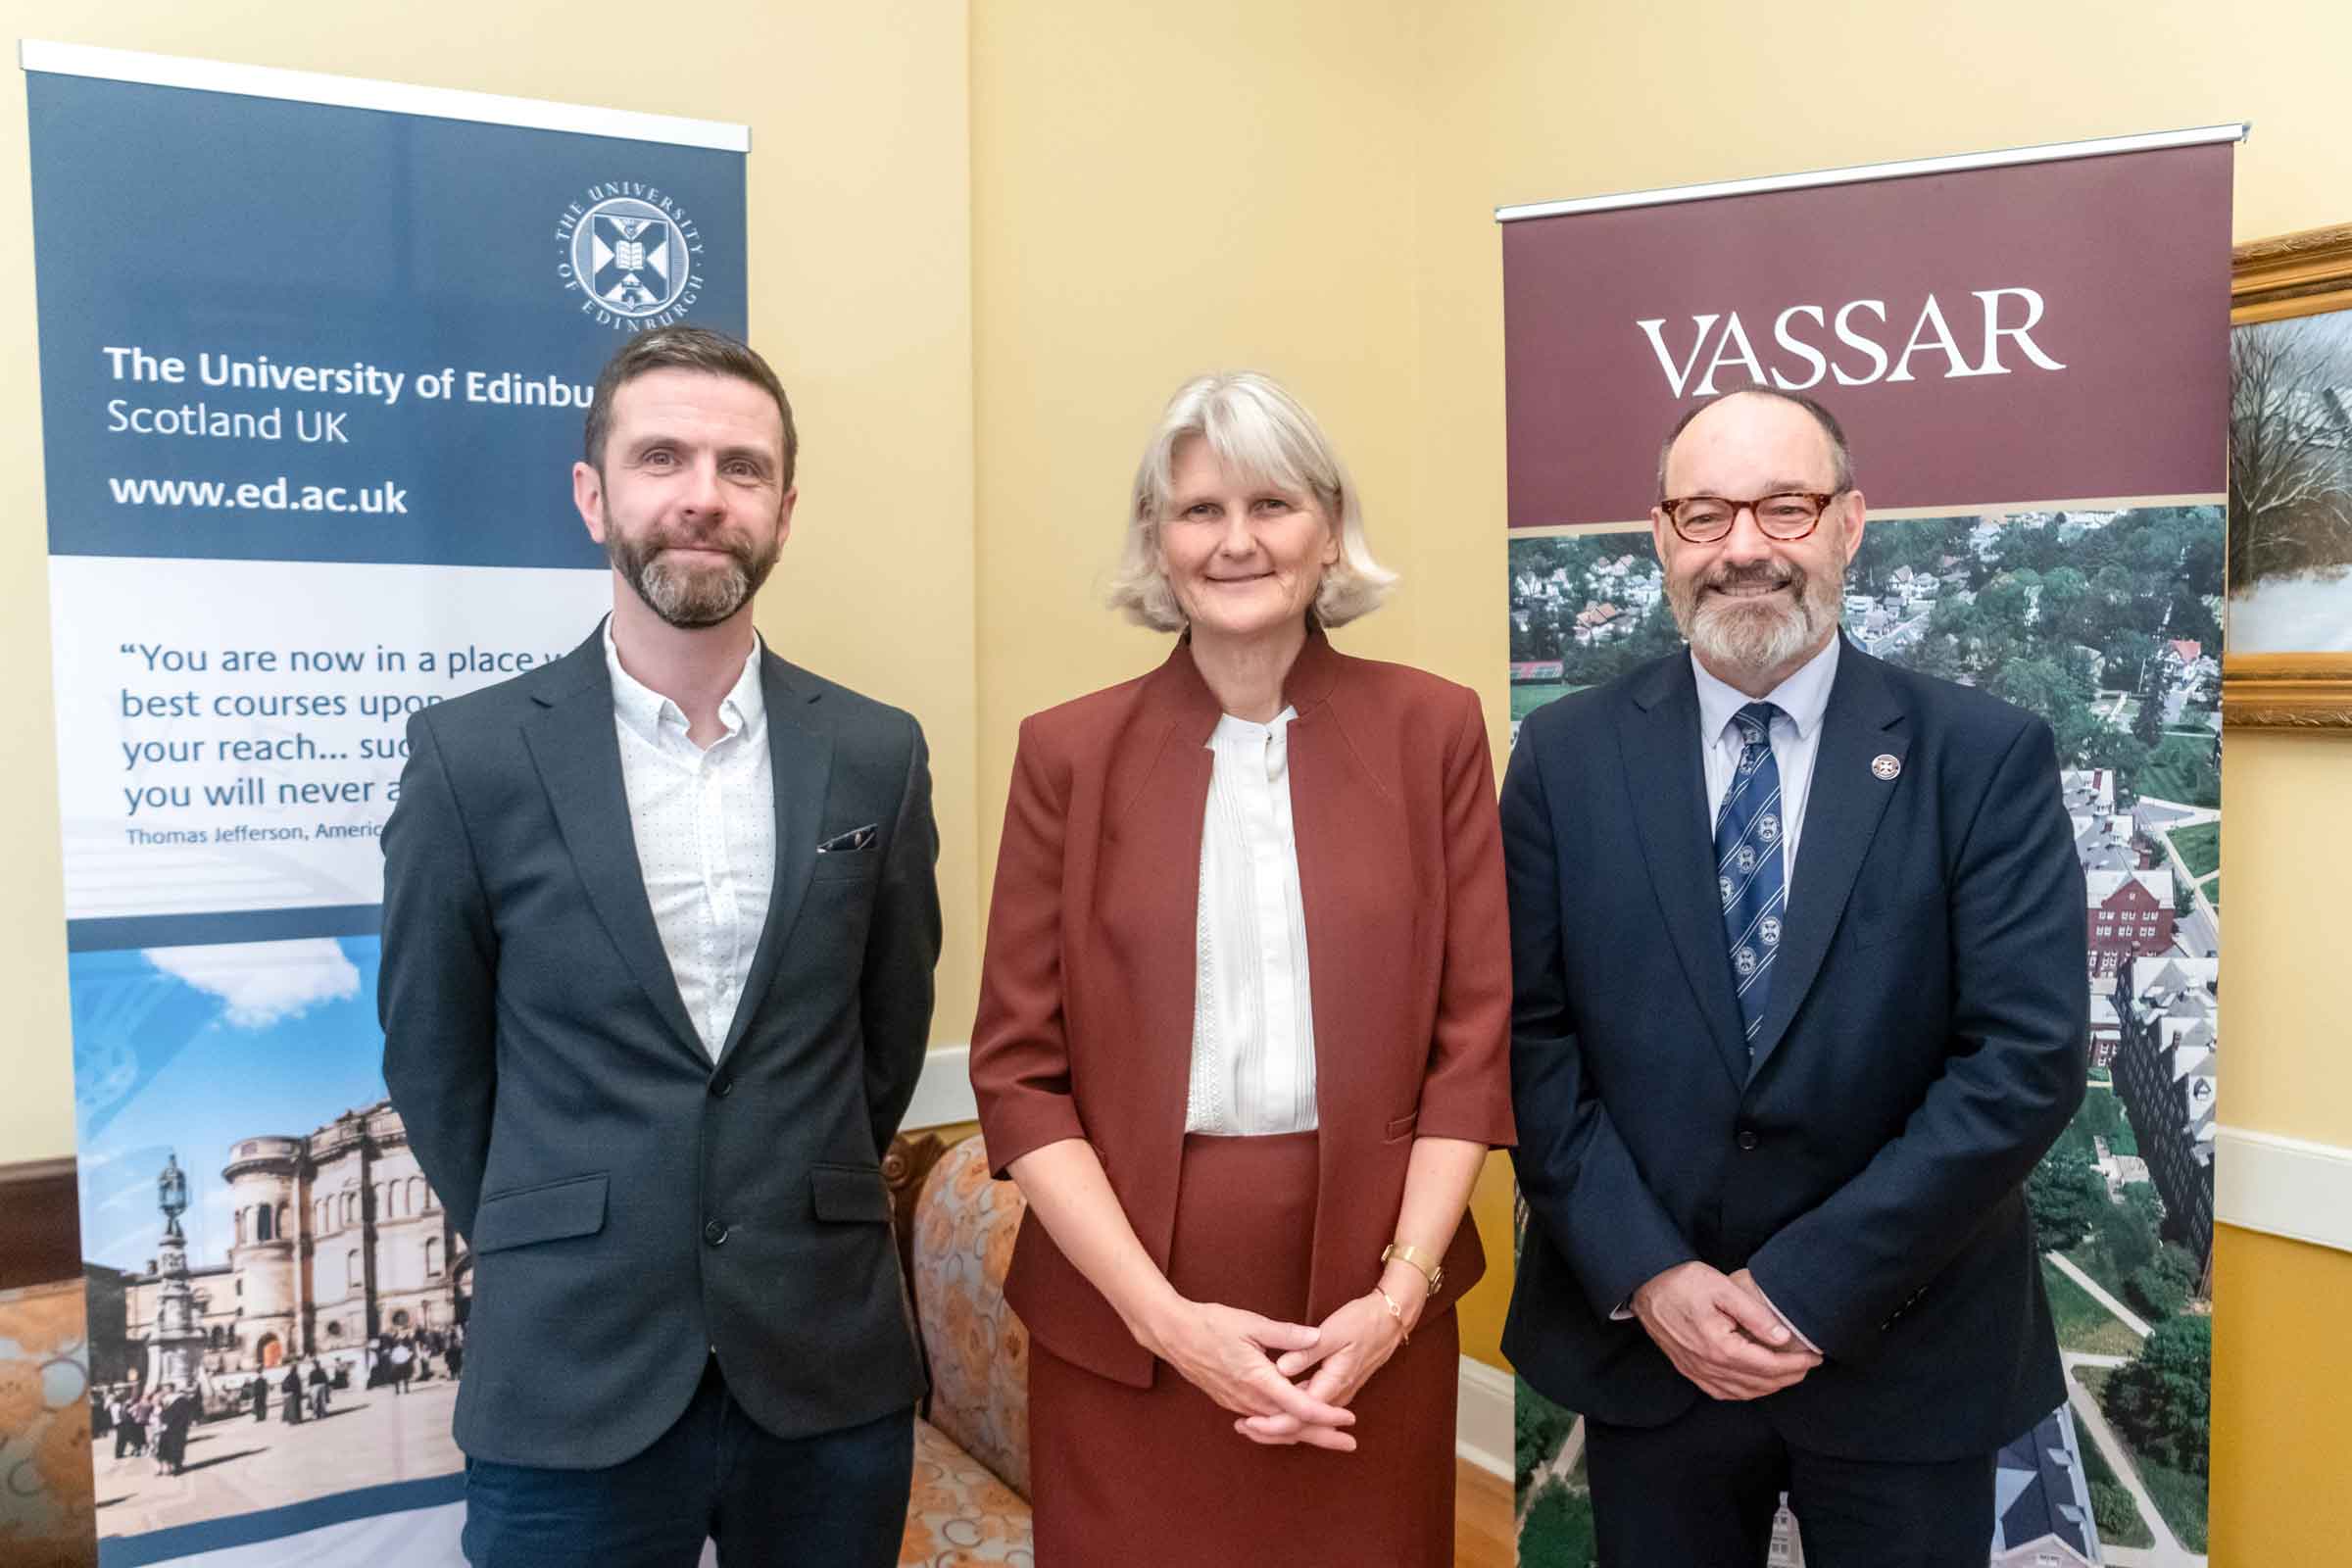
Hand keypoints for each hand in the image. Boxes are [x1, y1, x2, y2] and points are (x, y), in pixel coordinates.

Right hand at [1139, 1297, 1358, 1451]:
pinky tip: (1292, 1425)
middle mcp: (1248, 1399)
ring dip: (1303, 1433)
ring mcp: (1237, 1404)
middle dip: (1322, 1437)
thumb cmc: (1211, 1324)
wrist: (1173, 1334)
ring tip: (1328, 1437)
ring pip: (1276, 1428)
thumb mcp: (1251, 1323)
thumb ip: (1286, 1334)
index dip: (1326, 1415)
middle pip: (1291, 1427)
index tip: (1349, 1419)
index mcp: (1258, 1379)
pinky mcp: (1229, 1402)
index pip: (1299, 1407)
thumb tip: (1316, 1337)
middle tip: (1350, 1444)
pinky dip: (1281, 1427)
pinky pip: (1262, 1422)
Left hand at [1237, 1288, 1414, 1445]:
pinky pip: (1310, 1410)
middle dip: (1271, 1430)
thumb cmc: (1362, 1322)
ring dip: (1279, 1424)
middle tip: (1240, 1428)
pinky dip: (1290, 1414)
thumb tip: (1280, 1369)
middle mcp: (1336, 1395)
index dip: (1273, 1422)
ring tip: (1247, 1425)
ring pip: (1306, 1420)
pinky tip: (1271, 1411)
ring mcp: (1337, 1394)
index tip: (1249, 1421)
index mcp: (1334, 1383)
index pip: (1300, 1413)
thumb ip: (1306, 1351)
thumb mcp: (1333, 1332)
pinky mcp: (1335, 1389)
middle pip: (1301, 1423)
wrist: (1389, 1321)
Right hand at [1630, 1261, 1819, 1400]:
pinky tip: (1755, 1383)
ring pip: (1743, 1392)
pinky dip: (1745, 1392)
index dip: (1796, 1364)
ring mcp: (1696, 1372)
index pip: (1769, 1367)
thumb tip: (1782, 1338)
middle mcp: (1708, 1367)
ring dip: (1770, 1387)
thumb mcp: (1723, 1289)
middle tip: (1807, 1365)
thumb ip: (1755, 1314)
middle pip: (1759, 1383)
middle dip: (1789, 1377)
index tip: (1814, 1357)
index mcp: (1720, 1348)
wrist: (1645, 1285)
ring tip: (1789, 1373)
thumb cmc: (1682, 1282)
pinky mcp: (1689, 1370)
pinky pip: (1723, 1392)